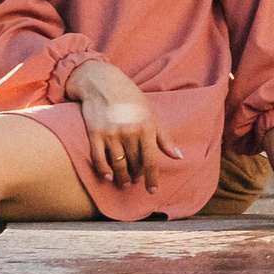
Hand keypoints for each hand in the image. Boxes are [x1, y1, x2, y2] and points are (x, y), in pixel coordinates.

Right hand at [64, 59, 182, 191]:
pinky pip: (99, 158)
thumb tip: (178, 157)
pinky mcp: (94, 133)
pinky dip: (103, 170)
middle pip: (134, 163)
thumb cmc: (131, 98)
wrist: (103, 82)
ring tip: (124, 183)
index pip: (151, 159)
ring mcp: (111, 133)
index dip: (152, 177)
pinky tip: (107, 176)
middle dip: (136, 176)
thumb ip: (164, 137)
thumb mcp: (151, 113)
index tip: (152, 190)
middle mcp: (129, 131)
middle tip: (136, 182)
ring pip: (117, 164)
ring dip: (121, 177)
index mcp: (146, 127)